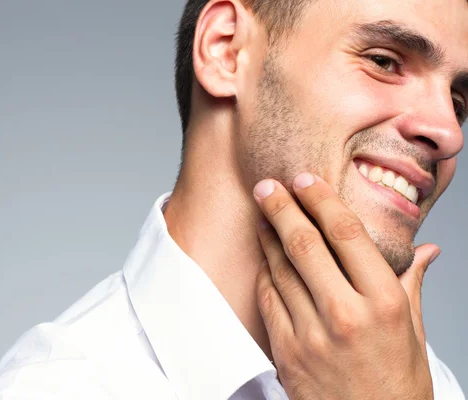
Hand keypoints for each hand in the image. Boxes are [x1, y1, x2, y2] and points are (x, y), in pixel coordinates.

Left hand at [253, 172, 437, 399]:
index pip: (346, 234)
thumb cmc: (396, 384)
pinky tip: (264, 257)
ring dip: (268, 237)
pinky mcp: (287, 352)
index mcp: (384, 302)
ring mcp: (311, 334)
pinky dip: (264, 273)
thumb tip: (426, 250)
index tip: (304, 180)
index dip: (321, 200)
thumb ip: (411, 284)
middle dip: (282, 208)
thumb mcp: (413, 333)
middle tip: (267, 186)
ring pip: (281, 269)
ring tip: (263, 215)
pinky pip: (268, 300)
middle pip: (304, 244)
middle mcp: (346, 314)